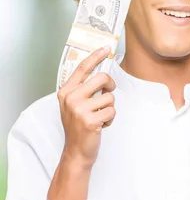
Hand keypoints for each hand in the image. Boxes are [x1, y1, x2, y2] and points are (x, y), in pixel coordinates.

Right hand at [56, 46, 116, 169]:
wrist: (76, 151)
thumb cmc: (79, 126)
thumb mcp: (74, 105)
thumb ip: (83, 89)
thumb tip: (102, 73)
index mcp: (66, 91)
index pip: (83, 68)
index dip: (96, 56)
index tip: (106, 48)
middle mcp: (70, 98)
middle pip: (102, 78)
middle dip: (110, 86)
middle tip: (107, 94)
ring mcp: (79, 109)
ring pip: (110, 97)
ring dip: (109, 108)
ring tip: (99, 117)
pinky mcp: (89, 120)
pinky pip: (112, 111)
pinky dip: (110, 119)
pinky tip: (100, 125)